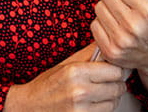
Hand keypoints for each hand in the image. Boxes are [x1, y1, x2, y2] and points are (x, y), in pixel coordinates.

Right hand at [4, 44, 125, 111]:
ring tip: (99, 94)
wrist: (29, 107)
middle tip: (108, 82)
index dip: (117, 69)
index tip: (114, 69)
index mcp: (76, 71)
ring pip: (114, 102)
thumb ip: (89, 54)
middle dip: (116, 84)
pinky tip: (93, 104)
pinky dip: (102, 109)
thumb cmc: (47, 85)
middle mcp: (79, 91)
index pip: (115, 70)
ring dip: (110, 98)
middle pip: (118, 87)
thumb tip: (107, 42)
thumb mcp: (66, 65)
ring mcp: (80, 109)